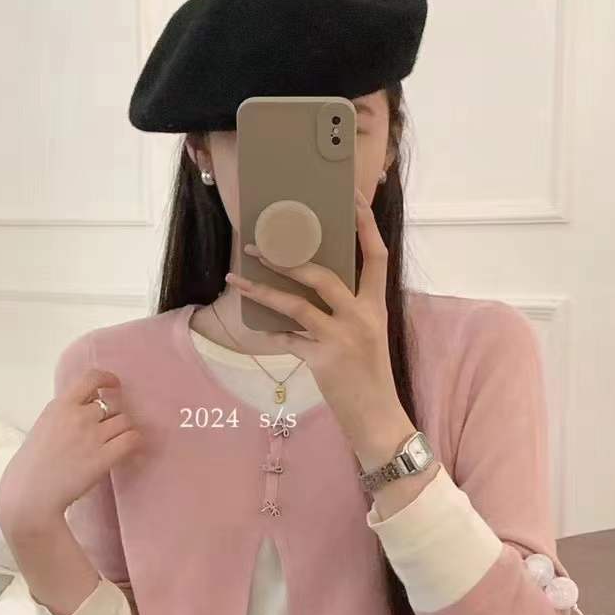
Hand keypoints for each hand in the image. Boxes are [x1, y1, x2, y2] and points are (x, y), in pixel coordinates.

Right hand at [0, 366, 142, 534]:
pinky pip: (132, 440)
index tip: (114, 385)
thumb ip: (65, 415)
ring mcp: (92, 436)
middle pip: (113, 405)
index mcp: (60, 406)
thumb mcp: (43, 427)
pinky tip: (129, 452)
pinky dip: (134, 444)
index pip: (91, 378)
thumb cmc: (32, 467)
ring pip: (125, 421)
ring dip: (124, 431)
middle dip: (114, 417)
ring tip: (116, 445)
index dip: (108, 379)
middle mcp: (78, 416)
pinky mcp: (103, 457)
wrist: (30, 495)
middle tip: (109, 433)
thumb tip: (89, 409)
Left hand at [224, 187, 404, 445]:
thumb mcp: (369, 335)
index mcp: (376, 306)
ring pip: (296, 305)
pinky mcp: (323, 360)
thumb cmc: (370, 375)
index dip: (366, 224)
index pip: (377, 255)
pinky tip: (255, 327)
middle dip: (287, 258)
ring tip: (237, 279)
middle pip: (324, 274)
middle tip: (258, 247)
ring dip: (262, 291)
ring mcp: (342, 338)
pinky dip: (271, 333)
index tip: (353, 198)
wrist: (378, 417)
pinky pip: (288, 340)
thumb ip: (349, 309)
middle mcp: (362, 316)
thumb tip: (314, 285)